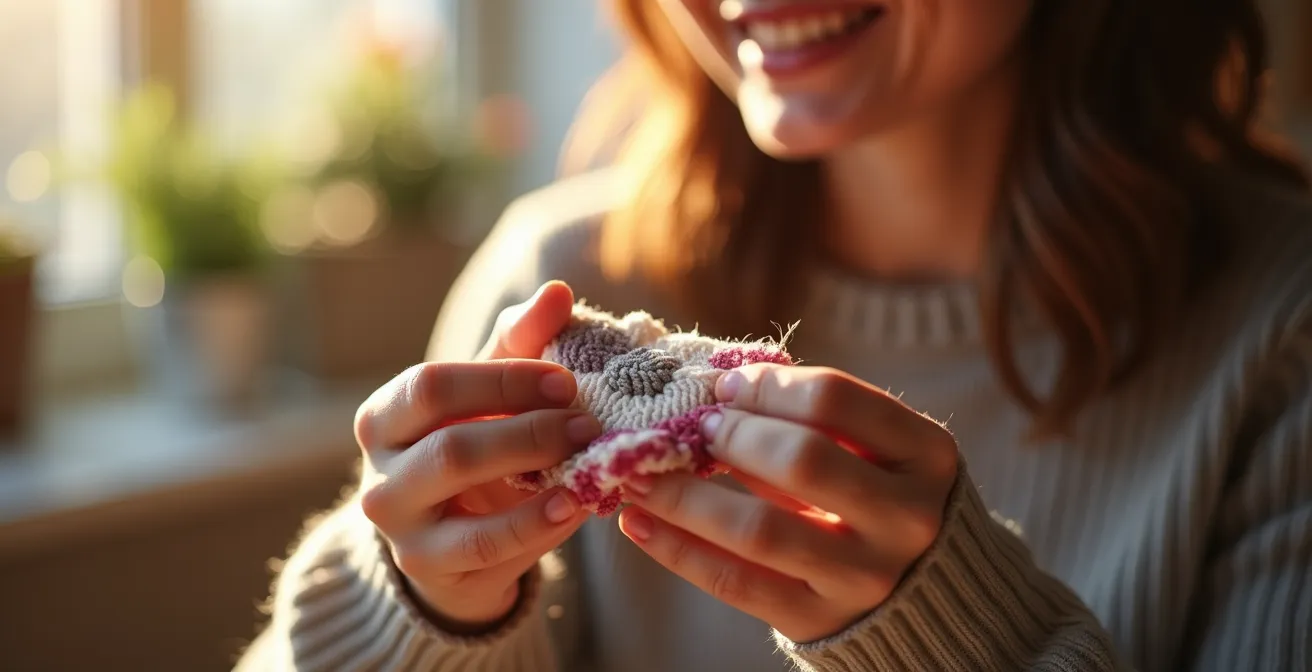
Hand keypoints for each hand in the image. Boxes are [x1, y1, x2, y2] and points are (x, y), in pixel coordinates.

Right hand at [356, 282, 599, 630]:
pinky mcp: (429, 567)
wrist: (457, 547)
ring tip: (587, 457)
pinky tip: (575, 503)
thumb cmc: (475, 450)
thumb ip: (520, 343)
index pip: (433, 385)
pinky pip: (485, 543)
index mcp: (384, 416)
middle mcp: (378, 471)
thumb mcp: (491, 397)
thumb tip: (558, 291)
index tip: (566, 381)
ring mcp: (399, 526)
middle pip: (449, 440)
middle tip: (587, 423)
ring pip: (460, 487)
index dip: (503, 379)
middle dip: (528, 427)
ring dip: (533, 465)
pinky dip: (537, 521)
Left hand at [617, 363, 958, 642]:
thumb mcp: (875, 450)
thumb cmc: (878, 495)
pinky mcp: (820, 619)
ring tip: (638, 473)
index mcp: (927, 455)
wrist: (919, 592)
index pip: (836, 399)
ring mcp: (866, 576)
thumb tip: (717, 389)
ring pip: (758, 529)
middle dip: (732, 435)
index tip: (727, 385)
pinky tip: (638, 522)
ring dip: (684, 495)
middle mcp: (908, 517)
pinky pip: (735, 581)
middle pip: (801, 460)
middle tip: (691, 428)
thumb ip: (815, 417)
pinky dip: (677, 549)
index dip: (768, 385)